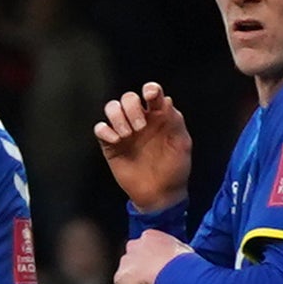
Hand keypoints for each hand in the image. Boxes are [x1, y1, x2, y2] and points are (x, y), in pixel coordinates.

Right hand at [95, 84, 191, 212]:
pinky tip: (116, 140)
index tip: (149, 97)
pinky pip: (100, 128)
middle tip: (140, 127)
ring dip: (117, 116)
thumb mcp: (182, 144)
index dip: (149, 89)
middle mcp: (140, 119)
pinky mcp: (110, 145)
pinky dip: (105, 130)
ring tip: (126, 135)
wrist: (160, 194)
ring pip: (112, 107)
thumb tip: (166, 101)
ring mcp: (124, 131)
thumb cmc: (175, 168)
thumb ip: (175, 122)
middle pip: (128, 97)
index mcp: (159, 116)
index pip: (152, 93)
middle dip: (132, 107)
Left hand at [113, 227, 187, 283]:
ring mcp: (125, 261)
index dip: (156, 263)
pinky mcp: (119, 278)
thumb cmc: (183, 262)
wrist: (171, 270)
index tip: (165, 274)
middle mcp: (134, 245)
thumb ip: (174, 254)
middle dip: (146, 273)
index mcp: (150, 236)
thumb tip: (176, 264)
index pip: (148, 249)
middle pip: (137, 261)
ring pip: (131, 278)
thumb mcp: (184, 251)